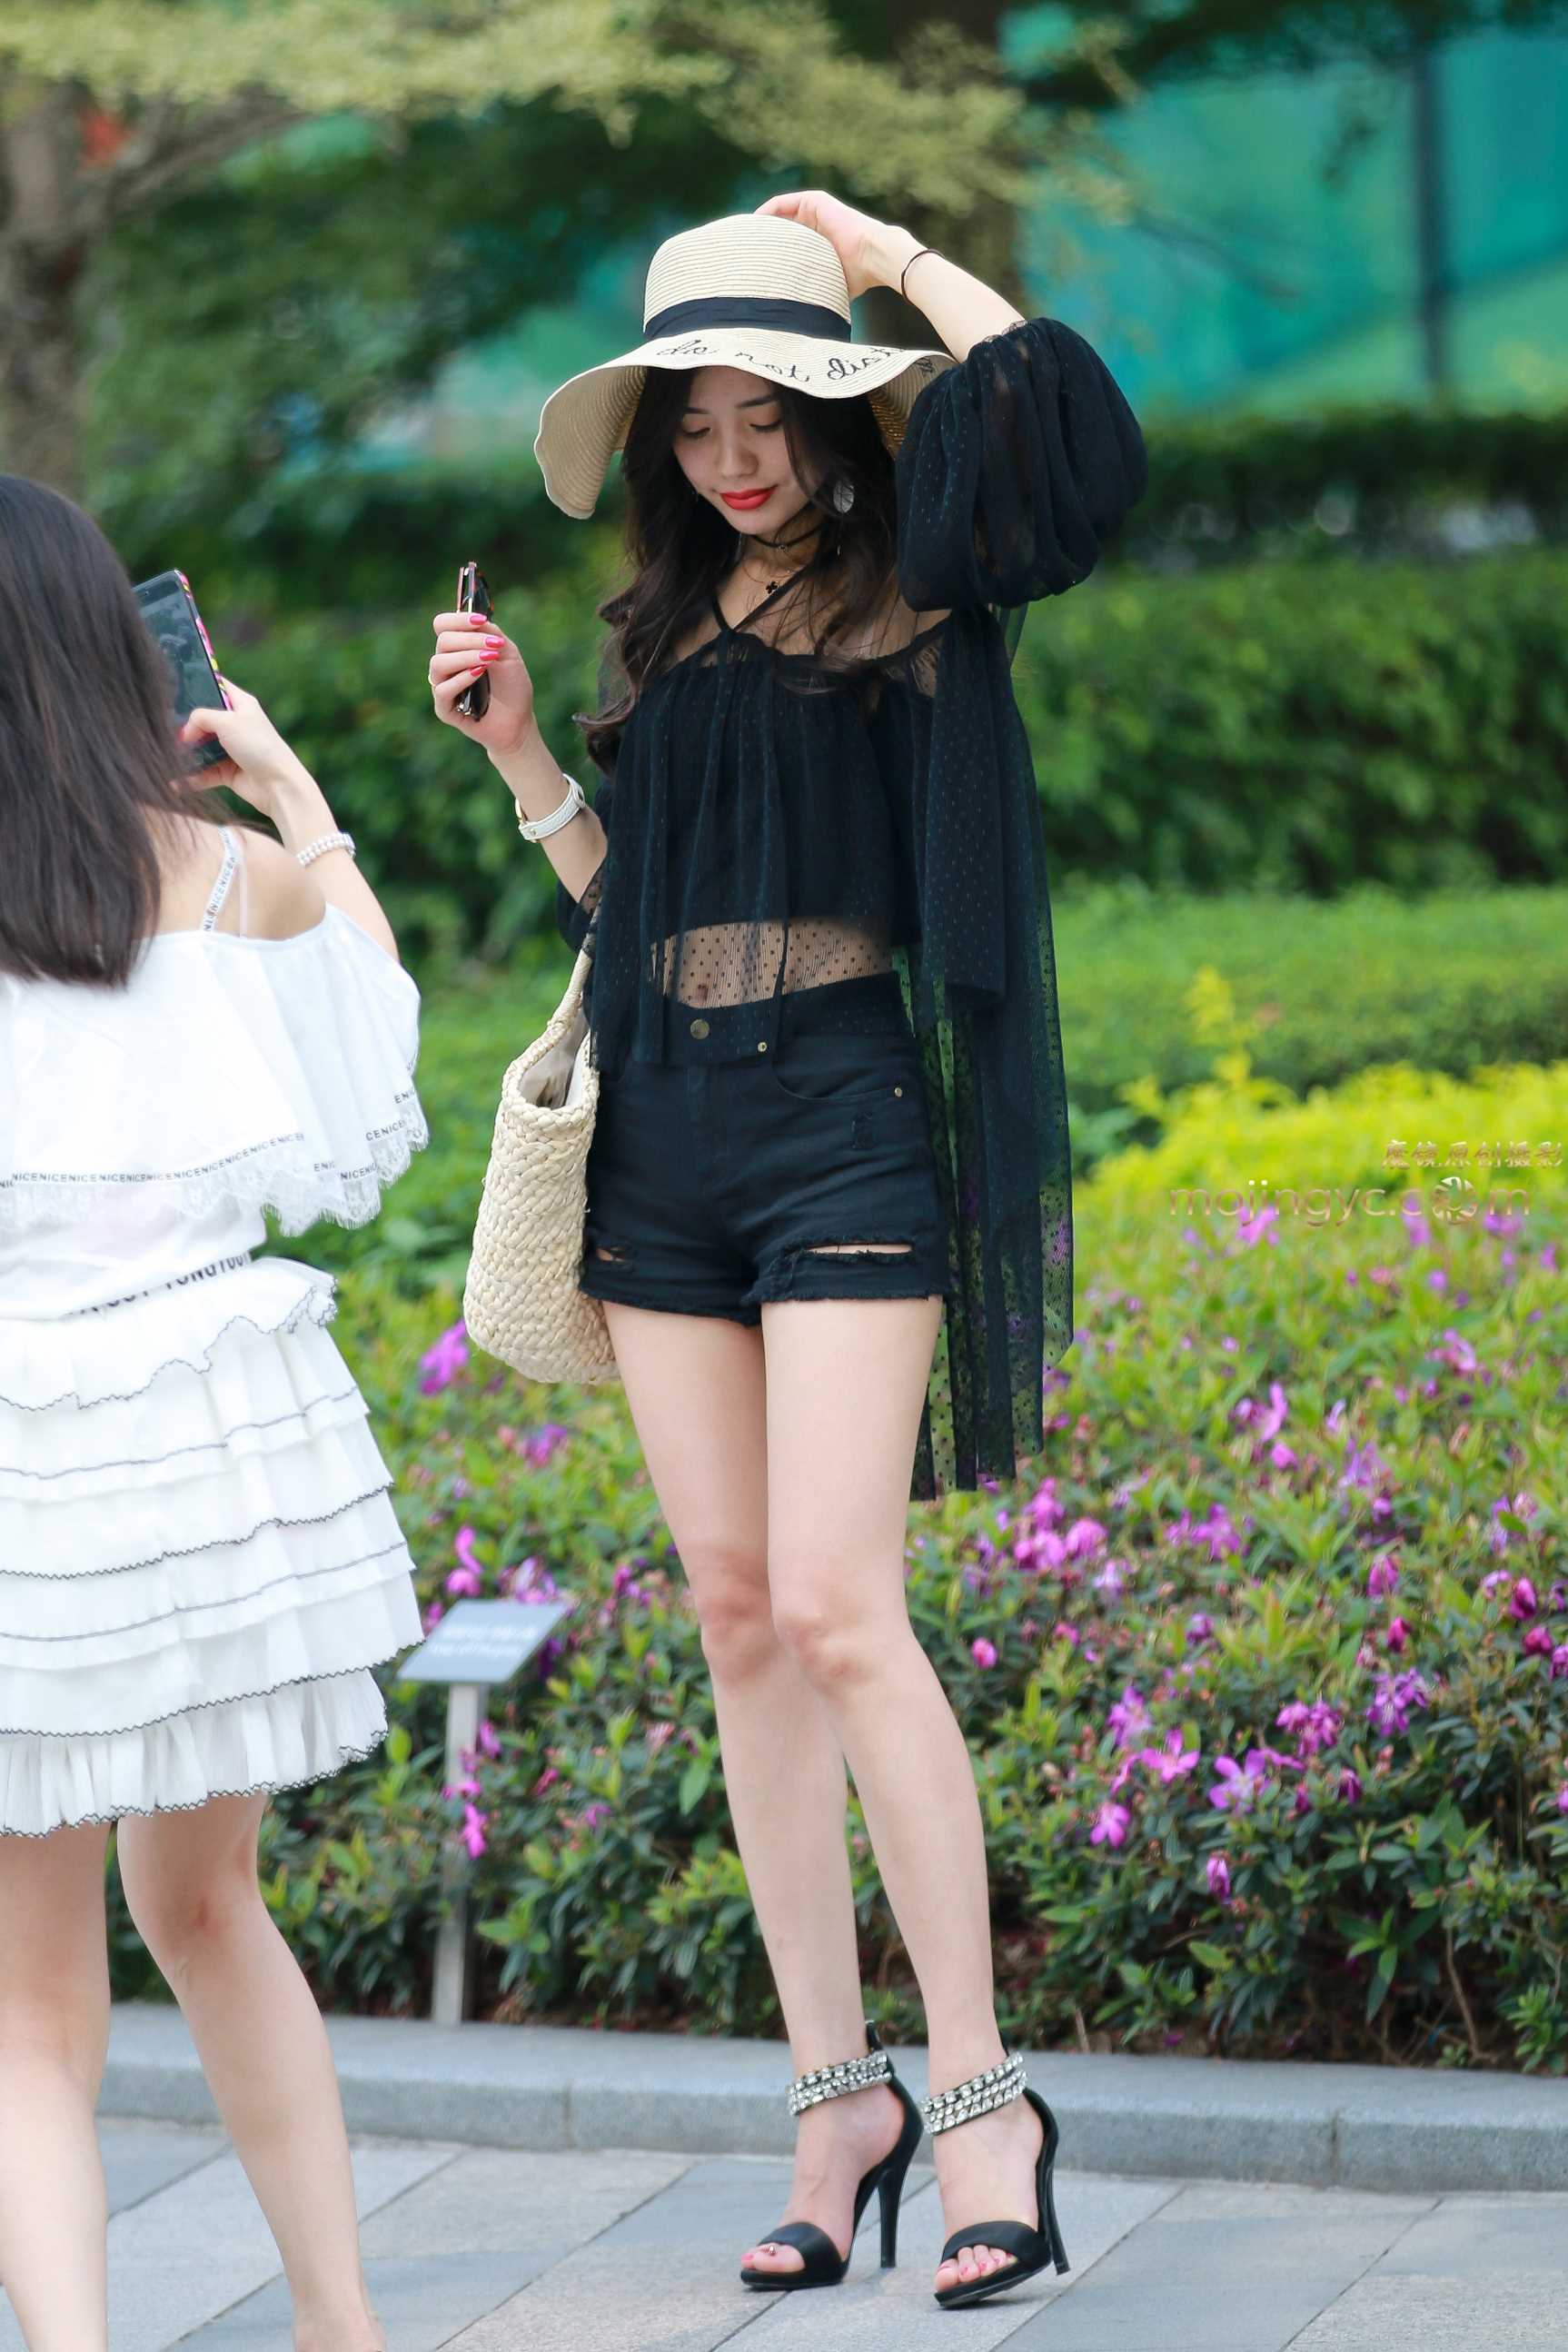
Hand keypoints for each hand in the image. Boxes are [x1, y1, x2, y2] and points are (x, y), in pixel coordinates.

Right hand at [179, 679, 305, 819]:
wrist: (279, 785)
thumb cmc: (259, 746)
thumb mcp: (228, 722)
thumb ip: (201, 718)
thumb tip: (184, 731)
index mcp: (241, 704)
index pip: (216, 685)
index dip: (197, 684)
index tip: (174, 688)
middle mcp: (236, 724)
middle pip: (203, 719)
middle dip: (184, 725)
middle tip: (164, 728)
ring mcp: (232, 748)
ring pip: (201, 747)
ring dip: (185, 754)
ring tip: (167, 756)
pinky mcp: (228, 771)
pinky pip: (204, 772)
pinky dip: (191, 778)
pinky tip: (175, 783)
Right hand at [429, 610, 535, 754]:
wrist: (519, 721)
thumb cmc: (513, 687)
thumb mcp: (507, 652)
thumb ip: (491, 632)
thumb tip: (475, 619)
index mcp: (457, 649)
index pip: (443, 626)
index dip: (458, 620)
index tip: (480, 620)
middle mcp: (446, 665)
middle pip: (443, 641)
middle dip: (470, 640)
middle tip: (494, 646)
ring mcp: (443, 687)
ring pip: (438, 664)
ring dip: (466, 657)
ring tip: (489, 659)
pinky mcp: (444, 709)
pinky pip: (443, 690)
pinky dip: (461, 679)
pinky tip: (479, 674)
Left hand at [753, 190, 910, 301]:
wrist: (873, 257)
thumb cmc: (856, 278)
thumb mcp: (825, 285)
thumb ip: (811, 292)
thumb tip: (795, 322)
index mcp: (817, 245)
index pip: (787, 245)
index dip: (769, 253)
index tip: (751, 266)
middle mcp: (815, 226)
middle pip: (780, 230)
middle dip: (761, 240)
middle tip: (741, 253)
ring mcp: (815, 212)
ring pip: (779, 216)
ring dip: (761, 225)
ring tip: (743, 238)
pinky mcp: (815, 201)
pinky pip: (783, 204)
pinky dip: (767, 211)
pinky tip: (755, 224)